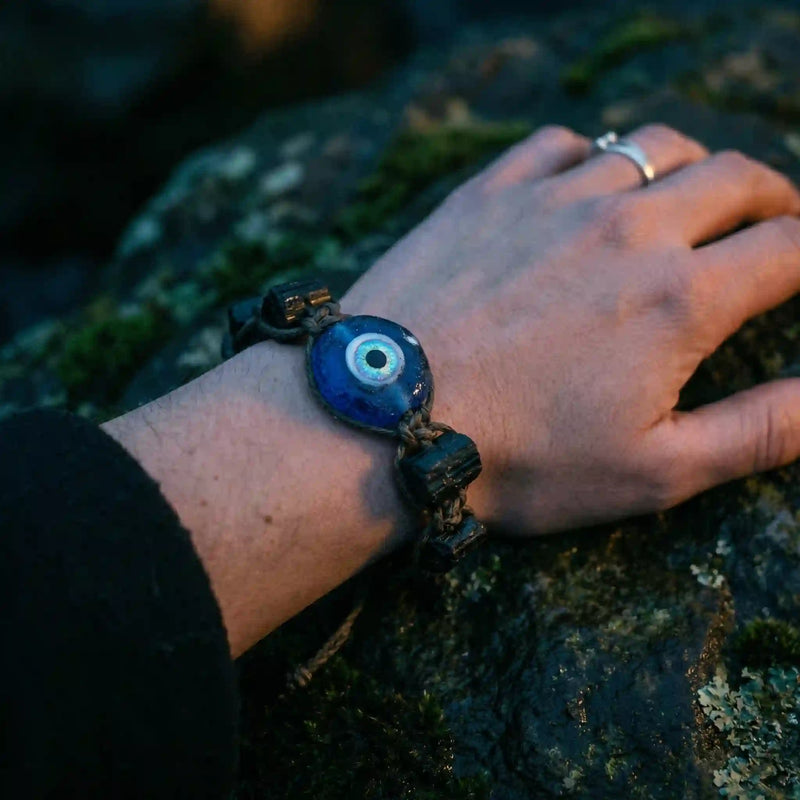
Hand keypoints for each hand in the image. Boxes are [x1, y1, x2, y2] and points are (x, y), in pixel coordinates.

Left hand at [345, 124, 799, 533]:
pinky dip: (595, 155)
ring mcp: (552, 199)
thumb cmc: (513, 459)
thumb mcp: (650, 472)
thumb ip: (758, 430)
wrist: (380, 419)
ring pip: (653, 146)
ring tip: (691, 196)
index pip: (791, 247)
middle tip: (773, 222)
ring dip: (691, 167)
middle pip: (735, 178)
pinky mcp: (489, 191)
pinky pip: (563, 143)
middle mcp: (627, 228)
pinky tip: (588, 183)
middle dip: (772, 198)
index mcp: (680, 298)